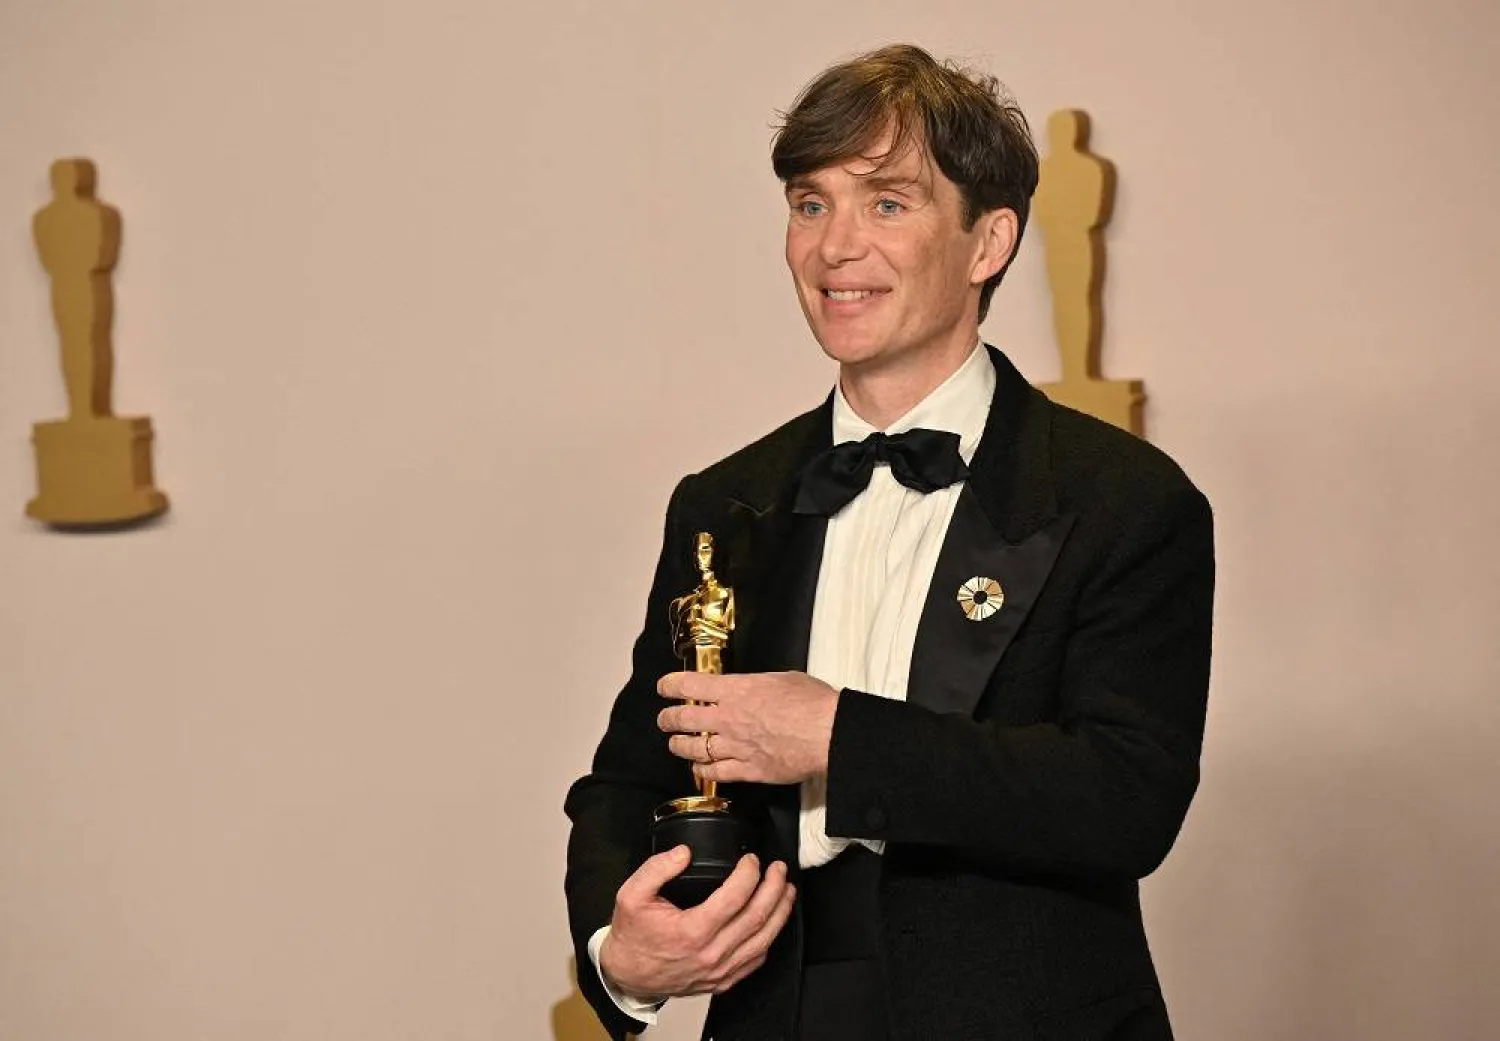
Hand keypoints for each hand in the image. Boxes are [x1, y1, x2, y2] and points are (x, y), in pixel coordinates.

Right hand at [599, 846, 795, 997]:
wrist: (627, 975)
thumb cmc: (632, 936)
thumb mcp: (631, 895)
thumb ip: (656, 869)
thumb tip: (684, 853)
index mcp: (692, 932)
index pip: (734, 898)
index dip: (749, 874)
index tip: (751, 860)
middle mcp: (711, 954)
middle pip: (757, 917)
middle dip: (773, 888)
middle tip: (778, 869)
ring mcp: (719, 972)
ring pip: (764, 940)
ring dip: (780, 912)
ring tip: (787, 890)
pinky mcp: (722, 981)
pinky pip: (756, 960)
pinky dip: (770, 938)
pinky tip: (773, 921)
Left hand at [658, 671, 838, 784]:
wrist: (829, 733)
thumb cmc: (812, 702)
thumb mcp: (781, 678)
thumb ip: (756, 684)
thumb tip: (752, 688)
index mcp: (735, 689)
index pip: (689, 685)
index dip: (670, 685)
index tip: (664, 687)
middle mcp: (728, 718)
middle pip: (683, 719)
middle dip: (668, 719)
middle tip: (665, 719)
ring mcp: (735, 746)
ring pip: (693, 749)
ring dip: (679, 746)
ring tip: (675, 744)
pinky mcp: (747, 771)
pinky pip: (715, 773)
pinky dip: (702, 771)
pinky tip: (699, 768)